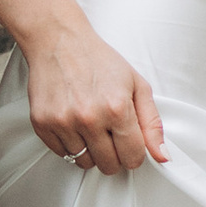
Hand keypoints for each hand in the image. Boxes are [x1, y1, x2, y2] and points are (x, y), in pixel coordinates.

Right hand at [26, 24, 166, 175]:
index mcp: (117, 108)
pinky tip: (73, 123)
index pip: (132, 157)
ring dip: (90, 150)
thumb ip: (152, 123)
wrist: (60, 41)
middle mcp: (89, 118)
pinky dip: (69, 144)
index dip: (134, 153)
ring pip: (83, 162)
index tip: (129, 144)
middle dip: (113, 155)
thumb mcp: (137, 85)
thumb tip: (162, 155)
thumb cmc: (98, 60)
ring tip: (89, 125)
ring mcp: (63, 122)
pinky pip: (61, 154)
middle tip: (109, 133)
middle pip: (109, 165)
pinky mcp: (42, 124)